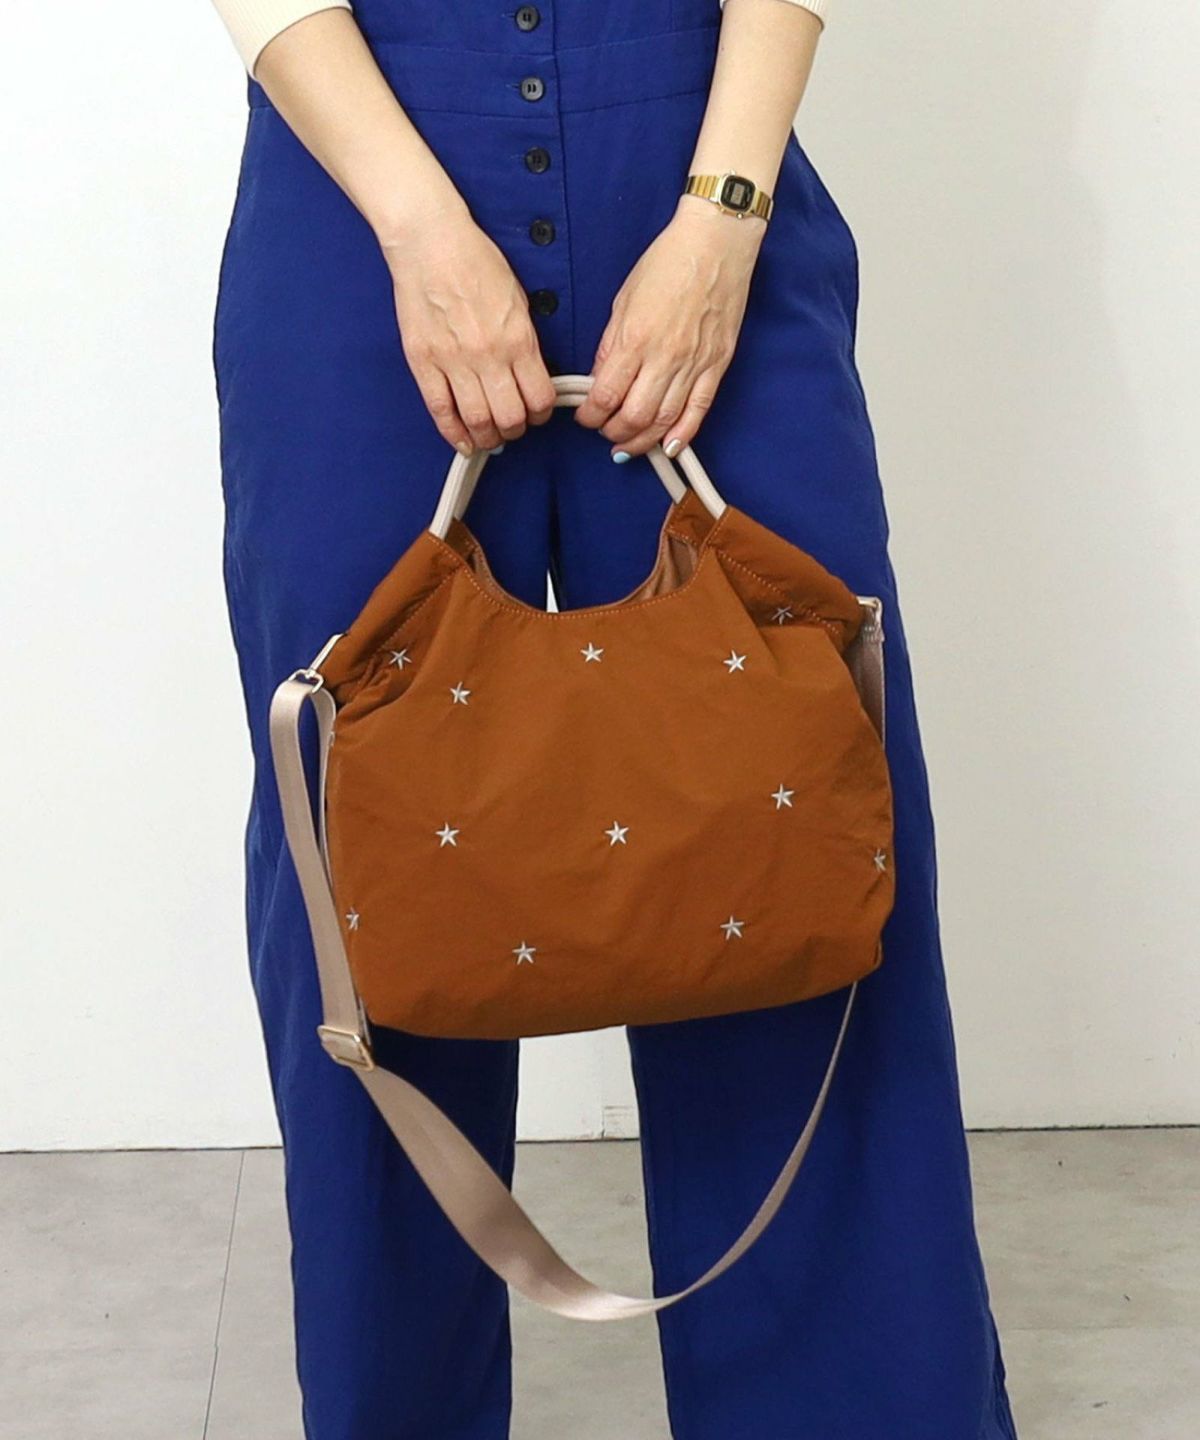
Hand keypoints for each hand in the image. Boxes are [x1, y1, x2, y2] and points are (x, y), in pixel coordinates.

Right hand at [383, 213, 556, 455]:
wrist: (430, 240)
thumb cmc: (474, 261)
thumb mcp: (518, 299)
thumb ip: (525, 341)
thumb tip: (530, 376)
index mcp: (517, 338)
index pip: (539, 397)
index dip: (541, 414)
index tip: (537, 413)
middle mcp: (487, 354)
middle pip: (510, 417)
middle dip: (516, 429)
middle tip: (513, 426)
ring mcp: (452, 360)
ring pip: (477, 421)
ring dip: (488, 436)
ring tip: (490, 435)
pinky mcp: (423, 361)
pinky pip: (440, 410)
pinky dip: (454, 433)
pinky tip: (463, 440)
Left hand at [575, 196, 764, 459]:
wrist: (716, 243)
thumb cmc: (668, 262)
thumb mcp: (624, 299)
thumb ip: (611, 345)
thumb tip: (601, 379)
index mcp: (635, 339)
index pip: (605, 395)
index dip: (590, 415)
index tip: (585, 417)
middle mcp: (664, 357)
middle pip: (634, 417)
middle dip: (613, 432)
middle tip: (605, 431)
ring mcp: (694, 364)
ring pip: (665, 421)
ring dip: (643, 441)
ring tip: (628, 445)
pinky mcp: (717, 365)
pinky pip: (698, 410)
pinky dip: (683, 435)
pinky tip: (669, 447)